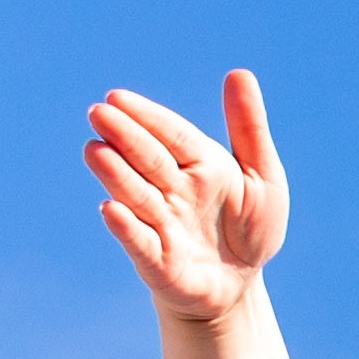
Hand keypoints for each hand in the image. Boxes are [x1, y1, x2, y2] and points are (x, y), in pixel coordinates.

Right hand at [81, 73, 291, 324]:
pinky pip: (140, 243)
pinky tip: (111, 209)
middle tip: (98, 113)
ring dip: (116, 175)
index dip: (147, 117)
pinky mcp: (157, 262)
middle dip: (124, 137)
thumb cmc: (249, 227)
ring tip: (96, 151)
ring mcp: (161, 224)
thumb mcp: (262, 177)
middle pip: (147, 159)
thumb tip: (239, 72)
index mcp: (199, 164)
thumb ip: (248, 129)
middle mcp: (173, 190)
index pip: (171, 135)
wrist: (238, 285)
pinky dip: (127, 228)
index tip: (117, 97)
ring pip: (136, 195)